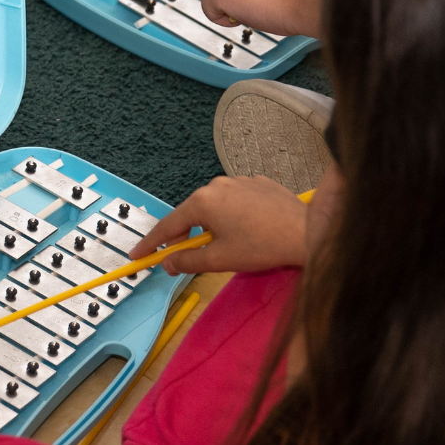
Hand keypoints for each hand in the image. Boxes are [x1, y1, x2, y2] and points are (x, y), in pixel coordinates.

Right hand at [129, 176, 307, 274]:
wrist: (306, 231)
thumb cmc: (262, 246)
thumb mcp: (219, 259)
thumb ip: (188, 261)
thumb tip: (169, 263)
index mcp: (203, 202)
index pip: (168, 225)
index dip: (151, 243)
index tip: (138, 254)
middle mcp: (217, 185)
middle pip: (191, 214)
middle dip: (185, 236)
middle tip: (182, 257)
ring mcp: (239, 181)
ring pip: (214, 207)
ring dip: (211, 226)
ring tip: (224, 245)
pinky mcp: (258, 183)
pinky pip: (236, 201)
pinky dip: (233, 216)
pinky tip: (247, 230)